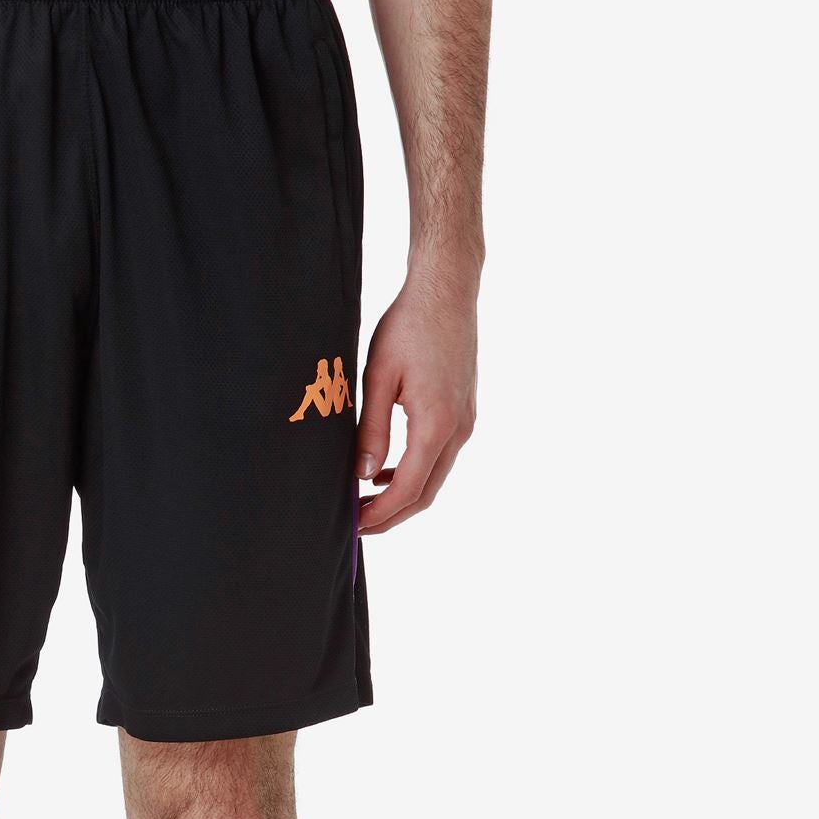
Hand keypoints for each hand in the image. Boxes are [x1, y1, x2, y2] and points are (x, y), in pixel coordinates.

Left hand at [354, 274, 477, 534]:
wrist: (446, 292)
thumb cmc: (408, 327)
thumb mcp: (378, 379)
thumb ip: (371, 431)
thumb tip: (363, 476)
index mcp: (436, 424)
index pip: (408, 488)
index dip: (380, 515)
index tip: (353, 526)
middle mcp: (458, 429)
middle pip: (426, 493)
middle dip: (390, 515)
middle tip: (355, 526)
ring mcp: (465, 422)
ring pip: (434, 477)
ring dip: (402, 495)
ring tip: (363, 502)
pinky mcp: (463, 412)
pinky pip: (439, 457)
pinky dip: (414, 473)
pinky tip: (384, 471)